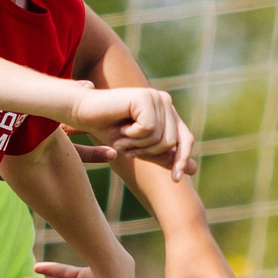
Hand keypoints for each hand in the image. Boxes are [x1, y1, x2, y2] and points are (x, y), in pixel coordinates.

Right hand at [65, 85, 194, 179]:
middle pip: (171, 142)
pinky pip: (148, 129)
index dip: (182, 159)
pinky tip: (121, 127)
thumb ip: (164, 156)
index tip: (175, 180)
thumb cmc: (108, 129)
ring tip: (122, 137)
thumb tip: (194, 170)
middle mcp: (165, 101)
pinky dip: (132, 135)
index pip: (185, 139)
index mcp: (167, 111)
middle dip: (147, 152)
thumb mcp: (140, 148)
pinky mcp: (145, 97)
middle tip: (126, 147)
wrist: (83, 113)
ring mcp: (156, 97)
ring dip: (137, 145)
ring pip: (160, 138)